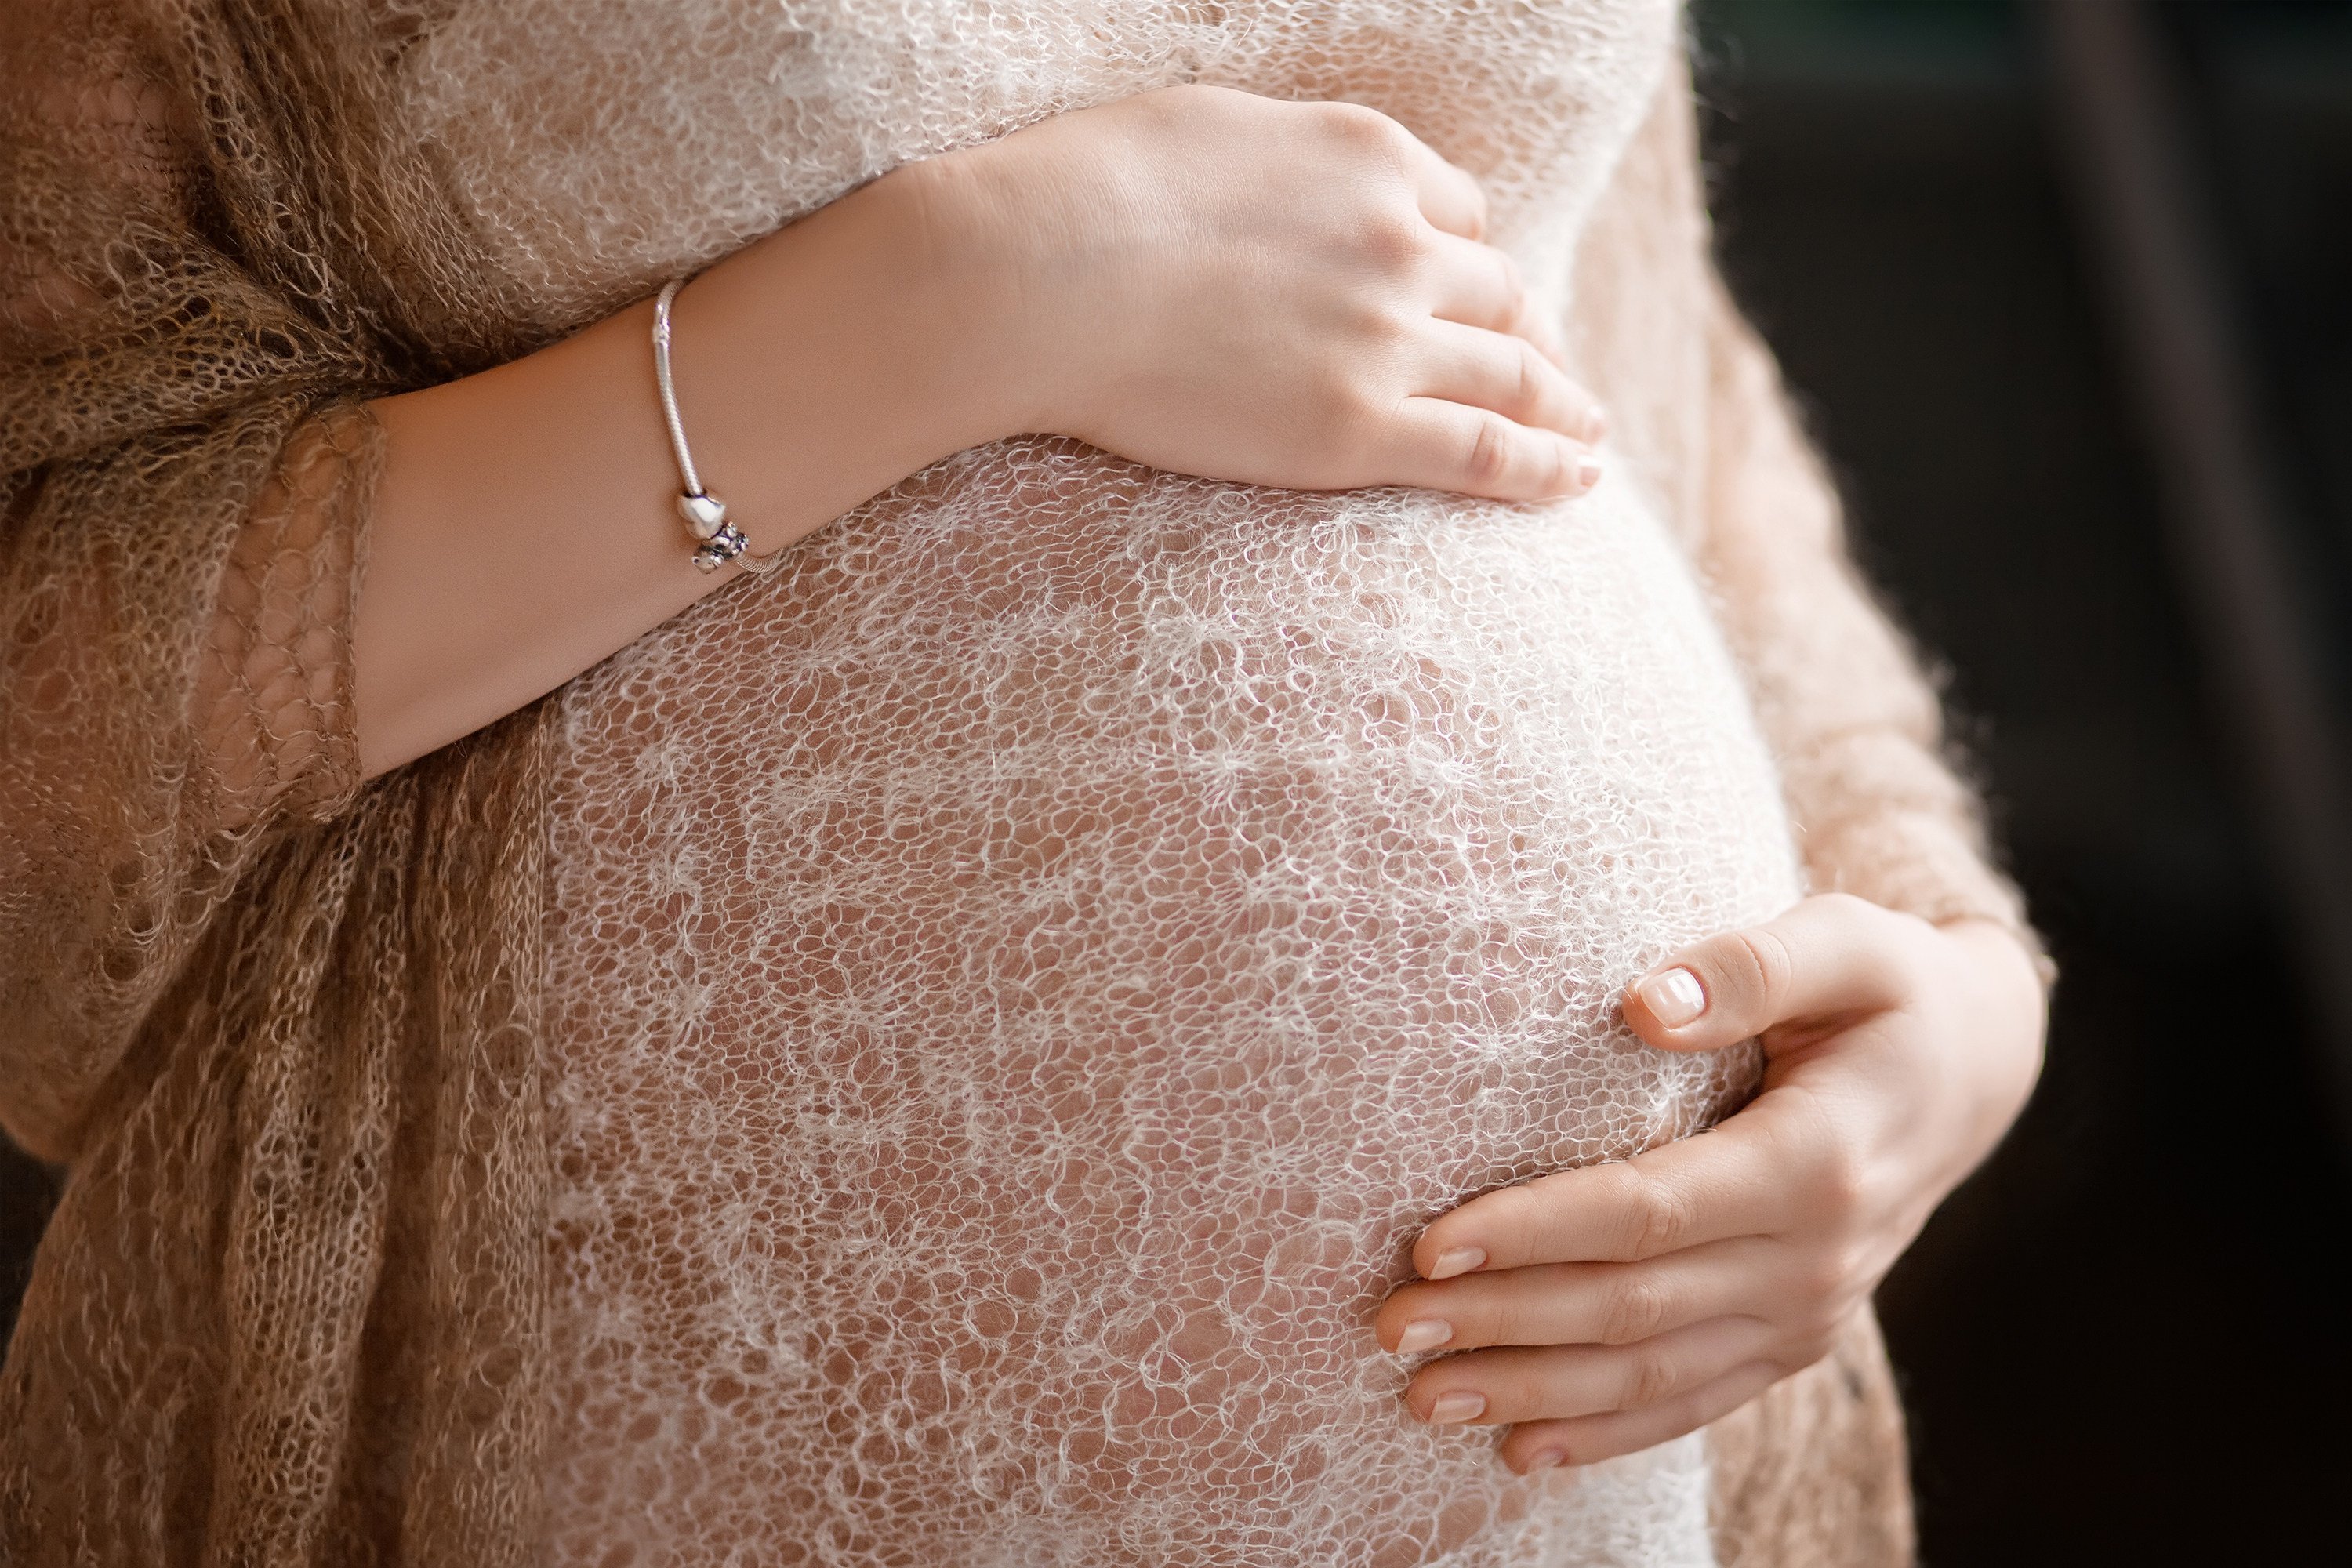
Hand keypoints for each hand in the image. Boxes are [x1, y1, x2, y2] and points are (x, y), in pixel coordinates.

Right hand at [913, 84, 1604, 499]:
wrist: (1041, 274)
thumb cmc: (1089, 193)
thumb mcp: (1211, 130)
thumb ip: (1284, 166)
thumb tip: (1286, 190)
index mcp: (1368, 158)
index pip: (1458, 215)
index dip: (1477, 261)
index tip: (1486, 296)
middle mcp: (1400, 242)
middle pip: (1500, 295)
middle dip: (1533, 336)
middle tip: (1553, 372)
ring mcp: (1386, 337)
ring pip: (1512, 375)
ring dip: (1561, 406)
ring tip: (1585, 435)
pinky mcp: (1358, 427)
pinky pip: (1484, 451)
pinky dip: (1542, 467)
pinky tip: (1576, 479)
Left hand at [1372, 893, 2045, 1471]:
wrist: (1978, 1070)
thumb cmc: (1889, 989)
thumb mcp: (1846, 941)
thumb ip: (1749, 966)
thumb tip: (1644, 1003)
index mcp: (1817, 1161)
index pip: (1649, 1211)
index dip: (1537, 1232)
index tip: (1433, 1245)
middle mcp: (1816, 1257)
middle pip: (1633, 1307)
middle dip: (1504, 1323)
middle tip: (1390, 1327)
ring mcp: (1810, 1312)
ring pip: (1652, 1373)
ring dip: (1533, 1392)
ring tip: (1423, 1395)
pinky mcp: (1799, 1339)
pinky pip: (1695, 1403)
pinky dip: (1607, 1433)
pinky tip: (1520, 1447)